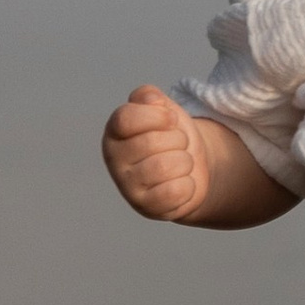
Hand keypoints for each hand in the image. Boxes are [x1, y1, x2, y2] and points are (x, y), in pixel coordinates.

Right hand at [104, 84, 211, 220]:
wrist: (190, 168)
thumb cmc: (171, 134)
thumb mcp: (162, 108)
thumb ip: (150, 96)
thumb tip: (150, 99)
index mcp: (114, 132)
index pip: (126, 119)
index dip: (157, 116)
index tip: (171, 119)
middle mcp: (114, 160)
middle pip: (151, 142)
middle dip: (177, 140)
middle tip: (178, 144)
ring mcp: (128, 186)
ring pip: (165, 166)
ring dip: (184, 161)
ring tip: (181, 162)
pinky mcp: (147, 207)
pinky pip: (174, 192)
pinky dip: (188, 185)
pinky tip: (182, 182)